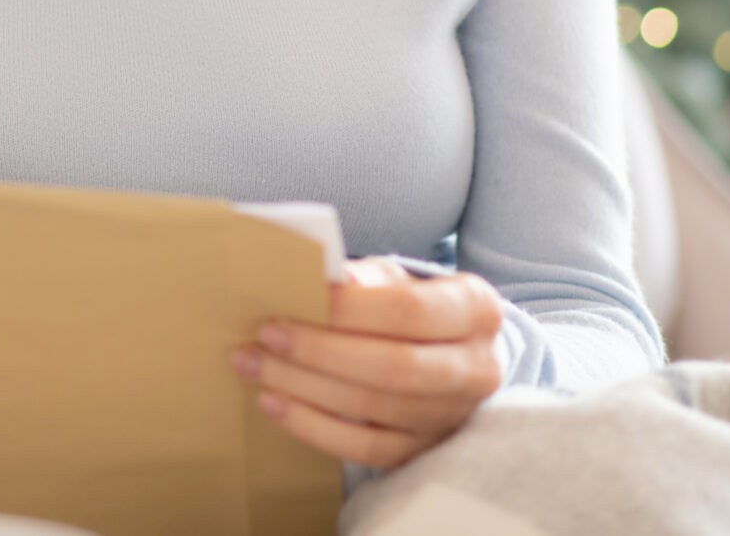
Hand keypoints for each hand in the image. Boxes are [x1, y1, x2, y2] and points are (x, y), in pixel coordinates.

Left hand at [228, 258, 505, 469]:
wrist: (445, 356)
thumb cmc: (409, 308)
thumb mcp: (396, 279)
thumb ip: (362, 278)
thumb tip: (319, 277)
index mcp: (475, 310)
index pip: (408, 310)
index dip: (346, 310)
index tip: (291, 301)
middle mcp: (476, 368)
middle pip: (393, 367)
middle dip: (319, 352)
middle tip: (263, 335)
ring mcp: (452, 417)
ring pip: (373, 408)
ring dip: (303, 387)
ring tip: (253, 365)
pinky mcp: (425, 452)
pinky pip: (365, 450)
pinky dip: (313, 427)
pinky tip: (274, 403)